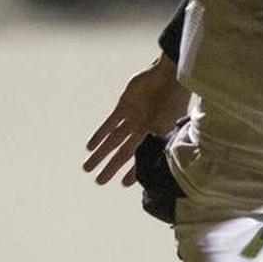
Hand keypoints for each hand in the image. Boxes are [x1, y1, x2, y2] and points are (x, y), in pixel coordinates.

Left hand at [83, 55, 188, 185]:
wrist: (169, 77)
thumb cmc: (174, 102)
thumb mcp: (168, 127)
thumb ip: (157, 144)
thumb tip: (151, 166)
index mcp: (156, 137)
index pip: (142, 158)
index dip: (133, 172)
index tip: (122, 184)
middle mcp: (142, 130)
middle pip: (123, 153)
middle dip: (111, 167)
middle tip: (99, 181)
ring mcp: (132, 118)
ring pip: (113, 141)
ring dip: (100, 154)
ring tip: (88, 167)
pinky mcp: (124, 107)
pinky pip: (109, 124)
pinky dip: (99, 135)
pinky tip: (90, 147)